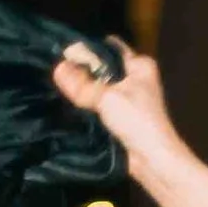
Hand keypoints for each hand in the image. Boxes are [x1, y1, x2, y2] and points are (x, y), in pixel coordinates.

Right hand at [53, 41, 181, 174]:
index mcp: (140, 65)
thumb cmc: (137, 121)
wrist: (153, 159)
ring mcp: (129, 97)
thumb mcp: (107, 98)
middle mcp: (136, 77)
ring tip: (57, 82)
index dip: (88, 47)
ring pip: (100, 86)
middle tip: (54, 67)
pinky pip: (99, 103)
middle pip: (103, 67)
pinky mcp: (121, 115)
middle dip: (82, 69)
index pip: (110, 47)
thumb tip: (57, 68)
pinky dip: (87, 103)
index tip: (63, 50)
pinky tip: (67, 101)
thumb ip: (81, 83)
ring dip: (83, 88)